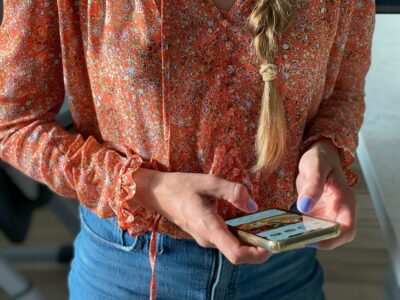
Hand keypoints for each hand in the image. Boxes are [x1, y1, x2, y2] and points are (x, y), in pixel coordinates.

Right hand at [132, 168, 271, 263]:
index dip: (256, 254)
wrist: (157, 193)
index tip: (271, 246)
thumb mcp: (208, 182)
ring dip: (250, 242)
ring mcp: (205, 238)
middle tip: (276, 233)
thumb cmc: (181, 186)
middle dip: (258, 247)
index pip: (236, 253)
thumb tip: (253, 205)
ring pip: (232, 247)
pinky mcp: (205, 233)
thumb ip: (232, 191)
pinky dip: (240, 235)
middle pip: (238, 253)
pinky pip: (226, 240)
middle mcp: (208, 238)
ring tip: (266, 227)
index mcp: (209, 227)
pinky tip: (249, 223)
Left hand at [295, 138, 356, 249]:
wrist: (317, 155)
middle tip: (294, 240)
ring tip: (285, 236)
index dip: (334, 239)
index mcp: (345, 201)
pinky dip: (298, 230)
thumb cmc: (320, 158)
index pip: (347, 228)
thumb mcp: (315, 166)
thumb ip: (313, 185)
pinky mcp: (315, 215)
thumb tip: (304, 206)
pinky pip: (309, 228)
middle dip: (316, 241)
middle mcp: (338, 211)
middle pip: (334, 236)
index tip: (314, 240)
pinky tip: (283, 229)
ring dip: (305, 237)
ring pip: (320, 234)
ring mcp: (327, 214)